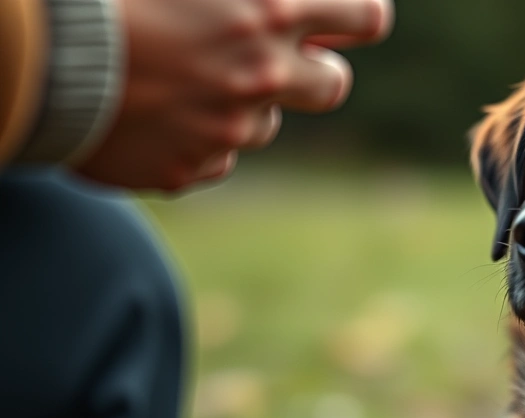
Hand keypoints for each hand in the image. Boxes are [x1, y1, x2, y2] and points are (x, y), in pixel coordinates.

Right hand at [75, 0, 392, 191]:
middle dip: (314, 71)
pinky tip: (151, 113)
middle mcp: (261, 73)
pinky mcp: (190, 168)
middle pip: (332, 85)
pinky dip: (194, 138)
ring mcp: (228, 128)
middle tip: (275, 58)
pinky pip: (214, 157)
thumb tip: (284, 2)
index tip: (343, 22)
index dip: (357, 19)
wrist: (31, 53)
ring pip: (265, 124)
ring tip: (179, 77)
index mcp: (269, 7)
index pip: (365, 18)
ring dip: (241, 104)